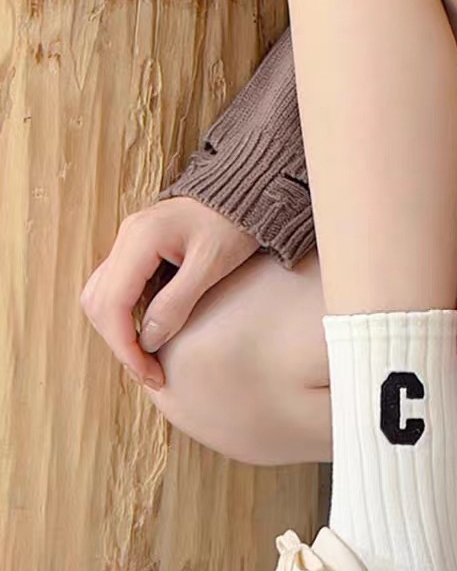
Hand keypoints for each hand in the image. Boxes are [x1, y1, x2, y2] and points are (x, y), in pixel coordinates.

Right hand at [80, 197, 258, 388]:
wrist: (243, 196)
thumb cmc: (233, 225)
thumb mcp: (211, 266)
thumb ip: (178, 302)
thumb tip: (149, 341)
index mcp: (140, 239)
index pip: (112, 303)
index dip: (125, 345)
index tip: (148, 373)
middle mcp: (125, 239)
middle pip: (98, 302)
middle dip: (119, 343)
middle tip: (150, 374)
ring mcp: (128, 243)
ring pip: (101, 296)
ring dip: (118, 332)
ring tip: (148, 362)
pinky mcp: (137, 252)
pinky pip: (117, 289)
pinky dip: (126, 317)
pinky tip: (150, 336)